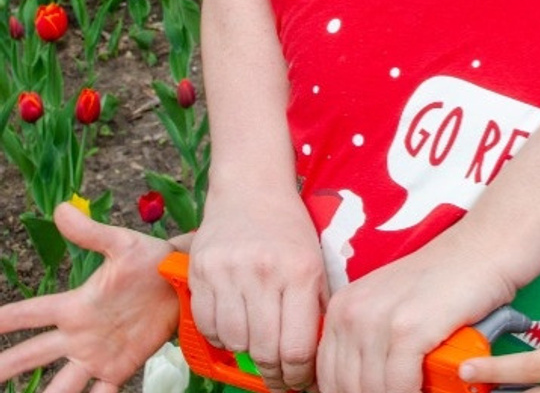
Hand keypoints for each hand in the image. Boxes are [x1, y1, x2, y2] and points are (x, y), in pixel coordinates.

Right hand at [0, 202, 177, 392]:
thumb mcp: (122, 244)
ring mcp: (97, 354)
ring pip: (60, 384)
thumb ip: (91, 233)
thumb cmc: (151, 261)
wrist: (184, 282)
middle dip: (6, 366)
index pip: (31, 313)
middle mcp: (79, 335)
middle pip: (33, 354)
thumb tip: (61, 209)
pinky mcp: (120, 368)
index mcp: (76, 306)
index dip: (6, 320)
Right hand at [188, 188, 326, 392]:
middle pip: (264, 351)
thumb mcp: (315, 261)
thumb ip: (317, 307)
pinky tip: (236, 322)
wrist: (251, 188)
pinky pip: (207, 326)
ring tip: (258, 343)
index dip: (298, 376)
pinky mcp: (201, 272)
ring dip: (246, 352)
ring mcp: (229, 272)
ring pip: (234, 343)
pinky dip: (221, 335)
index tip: (300, 381)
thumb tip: (316, 359)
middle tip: (279, 377)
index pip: (297, 348)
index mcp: (301, 271)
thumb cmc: (289, 228)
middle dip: (274, 374)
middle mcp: (264, 272)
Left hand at [316, 225, 515, 392]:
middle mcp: (353, 312)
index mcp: (343, 307)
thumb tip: (356, 386)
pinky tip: (427, 388)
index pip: (327, 377)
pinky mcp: (408, 330)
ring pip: (373, 391)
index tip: (373, 392)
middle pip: (347, 387)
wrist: (482, 250)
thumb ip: (366, 343)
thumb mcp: (390, 306)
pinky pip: (399, 388)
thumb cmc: (444, 282)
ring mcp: (379, 320)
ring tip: (418, 387)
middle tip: (404, 389)